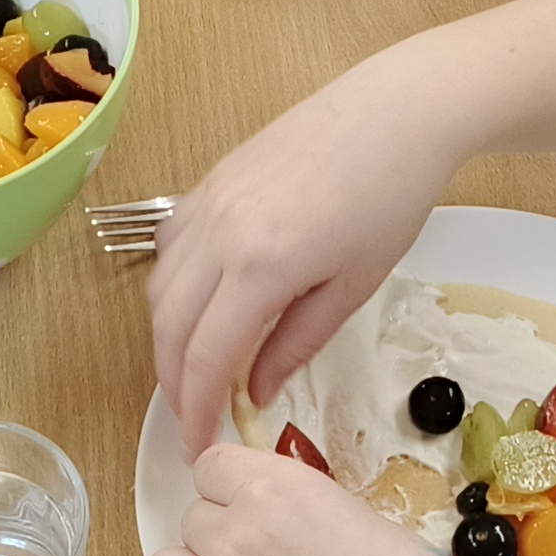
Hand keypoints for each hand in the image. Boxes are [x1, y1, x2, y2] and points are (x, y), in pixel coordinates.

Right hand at [149, 74, 460, 455]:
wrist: (396, 112)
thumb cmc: (391, 197)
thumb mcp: (354, 287)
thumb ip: (296, 343)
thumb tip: (254, 391)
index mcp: (259, 265)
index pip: (204, 355)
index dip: (195, 408)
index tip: (198, 443)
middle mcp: (219, 232)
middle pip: (168, 325)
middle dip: (172, 381)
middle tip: (192, 417)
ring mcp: (209, 201)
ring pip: (159, 285)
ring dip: (167, 335)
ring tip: (193, 368)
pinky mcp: (211, 180)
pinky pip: (170, 245)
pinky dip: (172, 285)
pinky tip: (197, 304)